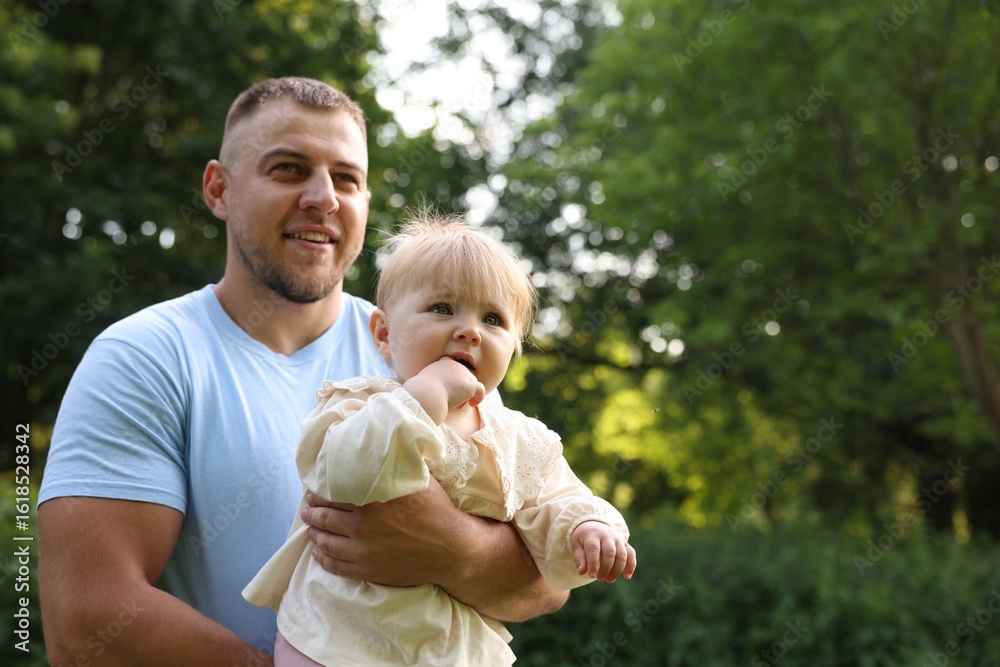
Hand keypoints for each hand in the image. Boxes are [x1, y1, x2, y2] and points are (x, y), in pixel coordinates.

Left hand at [300, 476, 467, 586]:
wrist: (451, 549)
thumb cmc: (437, 511)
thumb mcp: (419, 480)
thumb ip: (397, 466)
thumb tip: (389, 444)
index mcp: (372, 501)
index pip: (333, 494)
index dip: (319, 492)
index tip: (314, 490)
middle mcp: (363, 526)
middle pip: (325, 518)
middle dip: (311, 512)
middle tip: (307, 508)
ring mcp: (363, 551)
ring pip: (326, 542)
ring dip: (314, 534)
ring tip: (310, 528)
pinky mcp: (368, 571)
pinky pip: (336, 566)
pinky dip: (323, 558)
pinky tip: (319, 553)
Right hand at [403, 358, 485, 421]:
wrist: (426, 394)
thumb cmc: (421, 392)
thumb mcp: (423, 383)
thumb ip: (431, 384)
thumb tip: (432, 392)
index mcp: (443, 363)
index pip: (454, 368)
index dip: (453, 379)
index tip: (448, 389)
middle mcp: (455, 365)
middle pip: (463, 377)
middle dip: (459, 390)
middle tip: (453, 402)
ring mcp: (465, 374)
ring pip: (471, 384)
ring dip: (466, 395)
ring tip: (458, 406)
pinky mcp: (471, 385)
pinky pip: (480, 390)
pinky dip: (478, 397)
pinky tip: (471, 404)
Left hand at [571, 521, 636, 582]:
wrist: (594, 525)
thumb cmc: (584, 539)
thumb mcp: (577, 545)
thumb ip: (579, 558)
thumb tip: (582, 571)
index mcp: (593, 535)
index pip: (594, 549)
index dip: (593, 563)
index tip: (592, 575)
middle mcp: (607, 535)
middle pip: (610, 552)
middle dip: (606, 568)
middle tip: (600, 578)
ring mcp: (618, 538)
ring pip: (622, 554)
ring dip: (617, 570)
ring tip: (609, 580)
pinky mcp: (625, 543)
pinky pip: (631, 553)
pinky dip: (631, 565)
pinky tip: (627, 576)